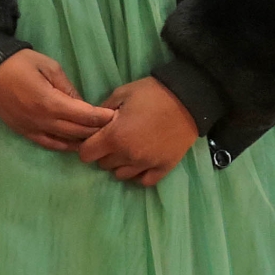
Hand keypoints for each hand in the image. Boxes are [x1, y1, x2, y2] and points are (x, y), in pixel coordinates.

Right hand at [0, 49, 116, 152]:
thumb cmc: (19, 63)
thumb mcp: (49, 66)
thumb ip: (67, 87)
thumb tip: (82, 104)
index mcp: (50, 102)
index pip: (84, 115)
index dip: (102, 117)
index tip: (116, 115)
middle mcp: (43, 120)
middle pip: (78, 131)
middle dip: (97, 130)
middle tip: (114, 127)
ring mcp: (33, 129)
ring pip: (65, 141)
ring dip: (83, 139)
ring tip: (99, 136)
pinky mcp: (24, 132)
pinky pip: (49, 144)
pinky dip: (65, 145)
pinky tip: (75, 144)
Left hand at [77, 76, 198, 186]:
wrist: (188, 99)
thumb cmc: (152, 93)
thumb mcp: (121, 94)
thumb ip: (102, 111)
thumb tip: (92, 123)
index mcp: (114, 137)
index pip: (86, 154)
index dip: (87, 145)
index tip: (95, 138)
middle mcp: (128, 155)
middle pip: (103, 164)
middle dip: (104, 153)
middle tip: (114, 139)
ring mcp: (147, 164)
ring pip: (121, 175)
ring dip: (120, 164)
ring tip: (129, 149)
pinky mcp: (165, 167)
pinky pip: (144, 181)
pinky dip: (139, 174)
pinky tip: (141, 161)